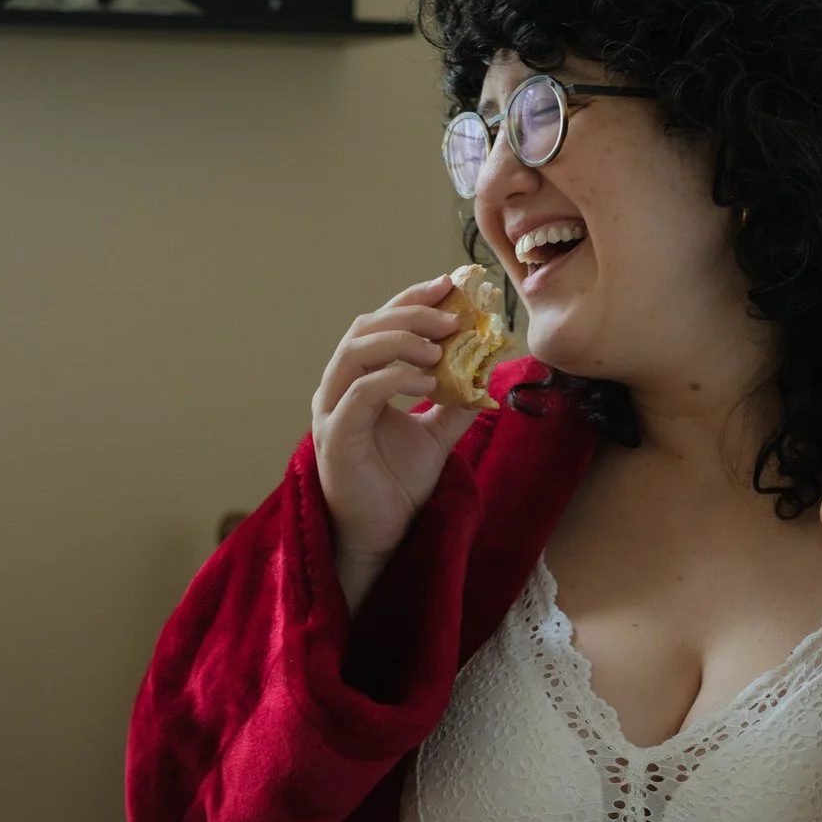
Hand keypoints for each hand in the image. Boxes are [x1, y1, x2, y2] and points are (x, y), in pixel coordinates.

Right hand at [311, 274, 483, 611]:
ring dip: (400, 341)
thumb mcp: (438, 434)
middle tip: (453, 315)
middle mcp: (338, 388)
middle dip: (410, 313)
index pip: (380, 323)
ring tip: (441, 348)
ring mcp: (331, 411)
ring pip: (355, 353)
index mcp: (357, 380)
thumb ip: (458, 401)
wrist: (382, 535)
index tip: (452, 286)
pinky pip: (360, 394)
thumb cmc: (397, 485)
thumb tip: (490, 369)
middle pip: (364, 328)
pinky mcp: (335, 438)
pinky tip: (429, 382)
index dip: (413, 300)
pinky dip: (394, 379)